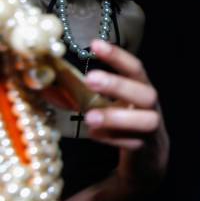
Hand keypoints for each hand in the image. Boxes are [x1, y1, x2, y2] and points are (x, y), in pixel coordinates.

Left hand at [82, 40, 168, 194]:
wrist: (149, 155)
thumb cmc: (124, 122)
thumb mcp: (109, 103)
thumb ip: (86, 93)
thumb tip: (48, 81)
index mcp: (142, 89)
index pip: (135, 68)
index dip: (118, 56)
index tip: (95, 44)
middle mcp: (151, 107)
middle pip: (146, 93)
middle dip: (119, 85)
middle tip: (91, 78)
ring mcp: (151, 129)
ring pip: (145, 120)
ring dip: (117, 117)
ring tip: (90, 117)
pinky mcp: (145, 148)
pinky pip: (132, 143)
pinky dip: (112, 139)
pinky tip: (95, 135)